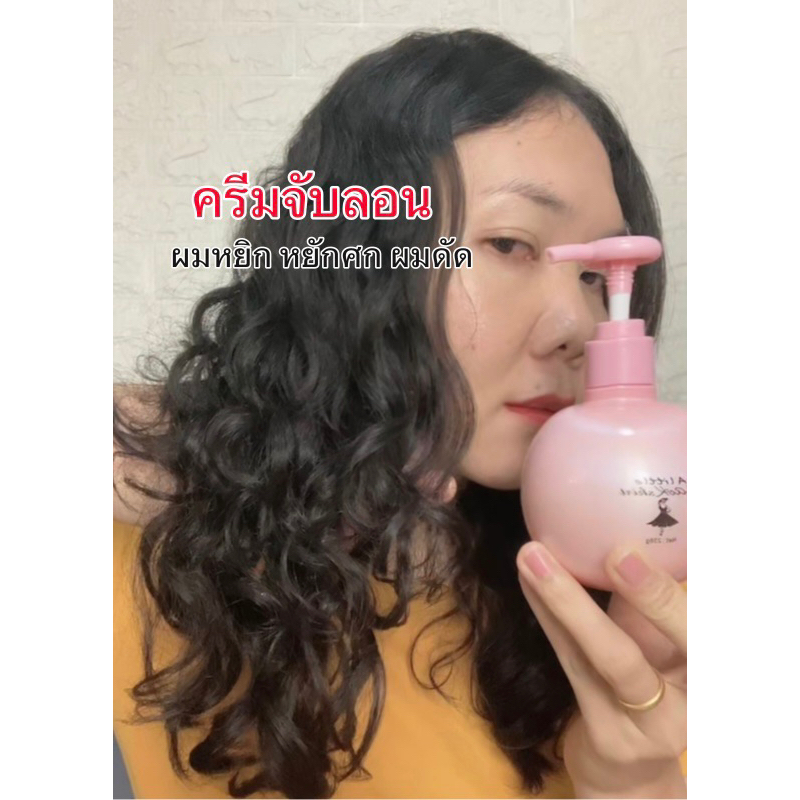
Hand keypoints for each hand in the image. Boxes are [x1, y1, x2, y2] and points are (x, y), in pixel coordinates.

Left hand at [516, 542, 686, 798]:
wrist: (632, 771)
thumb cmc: (652, 688)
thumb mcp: (661, 645)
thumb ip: (646, 600)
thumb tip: (614, 530)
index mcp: (707, 666)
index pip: (697, 628)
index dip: (665, 593)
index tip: (631, 549)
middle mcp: (689, 702)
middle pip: (664, 645)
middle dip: (643, 595)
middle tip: (612, 551)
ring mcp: (648, 725)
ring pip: (607, 659)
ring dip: (566, 601)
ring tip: (532, 556)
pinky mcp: (608, 736)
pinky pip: (571, 664)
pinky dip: (548, 616)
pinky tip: (528, 580)